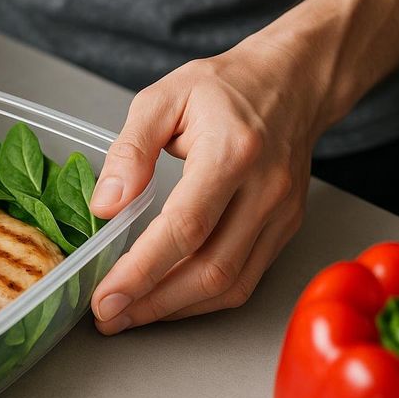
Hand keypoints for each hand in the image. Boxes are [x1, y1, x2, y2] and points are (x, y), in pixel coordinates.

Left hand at [89, 31, 331, 333]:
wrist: (293, 81)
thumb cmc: (225, 86)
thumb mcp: (163, 98)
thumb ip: (130, 150)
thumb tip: (105, 205)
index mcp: (232, 153)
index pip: (185, 228)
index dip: (142, 270)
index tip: (106, 296)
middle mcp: (265, 190)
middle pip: (210, 269)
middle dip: (153, 303)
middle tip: (108, 316)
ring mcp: (282, 214)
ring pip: (231, 284)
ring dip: (176, 309)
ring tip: (130, 314)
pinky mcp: (286, 228)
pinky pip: (245, 278)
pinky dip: (203, 298)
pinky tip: (167, 298)